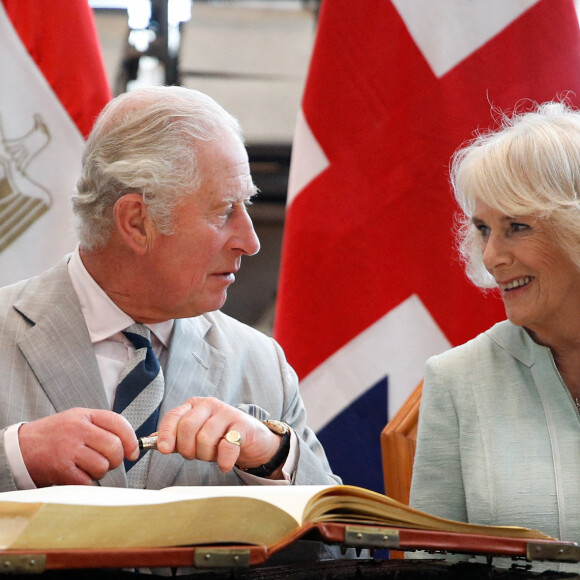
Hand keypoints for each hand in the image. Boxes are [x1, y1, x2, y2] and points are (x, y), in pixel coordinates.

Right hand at [18, 408, 138, 486]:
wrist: (21, 448)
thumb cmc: (55, 435)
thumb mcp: (77, 420)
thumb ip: (103, 427)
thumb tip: (131, 446)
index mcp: (84, 415)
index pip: (118, 423)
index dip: (131, 440)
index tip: (133, 452)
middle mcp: (77, 430)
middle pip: (114, 447)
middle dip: (116, 459)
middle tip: (108, 462)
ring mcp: (68, 449)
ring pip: (102, 466)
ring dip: (100, 472)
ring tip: (87, 467)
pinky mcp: (60, 469)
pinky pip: (87, 481)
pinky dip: (86, 482)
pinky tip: (76, 474)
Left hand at [155, 397, 282, 474]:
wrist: (252, 439)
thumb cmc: (219, 437)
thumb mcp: (195, 435)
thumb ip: (175, 437)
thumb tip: (151, 441)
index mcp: (194, 405)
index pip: (174, 416)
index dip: (166, 434)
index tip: (165, 449)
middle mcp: (209, 405)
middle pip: (187, 427)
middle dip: (188, 448)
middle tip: (196, 455)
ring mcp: (227, 413)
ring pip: (205, 438)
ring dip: (206, 455)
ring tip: (213, 455)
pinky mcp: (243, 426)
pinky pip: (227, 446)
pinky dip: (223, 460)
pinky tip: (225, 464)